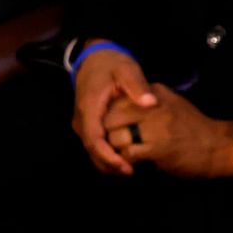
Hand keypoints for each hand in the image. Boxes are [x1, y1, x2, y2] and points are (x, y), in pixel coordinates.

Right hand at [70, 43, 157, 174]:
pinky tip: (124, 160)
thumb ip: (138, 86)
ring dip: (108, 163)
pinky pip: (95, 145)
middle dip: (110, 165)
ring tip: (129, 170)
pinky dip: (106, 156)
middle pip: (92, 151)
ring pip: (92, 151)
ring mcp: (82, 124)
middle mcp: (81, 120)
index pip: (94, 140)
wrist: (95, 59)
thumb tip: (150, 103)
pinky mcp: (87, 125)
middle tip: (131, 172)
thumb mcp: (127, 69)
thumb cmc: (112, 64)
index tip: (126, 167)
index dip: (109, 157)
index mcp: (89, 108)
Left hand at [99, 85, 232, 177]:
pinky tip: (133, 165)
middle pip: (110, 118)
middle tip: (111, 146)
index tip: (113, 130)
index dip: (109, 118)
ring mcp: (155, 126)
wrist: (219, 146)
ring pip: (115, 136)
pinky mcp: (158, 147)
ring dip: (115, 150)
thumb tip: (123, 105)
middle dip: (107, 134)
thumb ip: (149, 102)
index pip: (116, 100)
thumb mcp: (172, 104)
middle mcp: (152, 106)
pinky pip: (127, 153)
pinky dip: (126, 161)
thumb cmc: (194, 127)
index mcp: (154, 94)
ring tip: (121, 156)